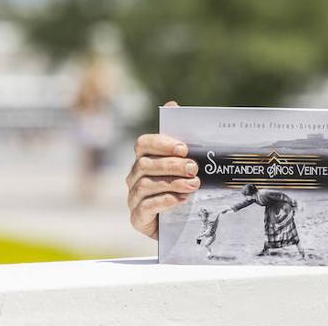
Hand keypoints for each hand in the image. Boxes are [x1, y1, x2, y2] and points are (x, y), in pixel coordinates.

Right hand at [126, 101, 200, 238]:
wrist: (181, 222)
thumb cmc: (183, 187)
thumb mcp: (186, 162)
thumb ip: (180, 137)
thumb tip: (172, 105)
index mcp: (144, 159)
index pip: (143, 143)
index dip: (162, 144)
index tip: (184, 148)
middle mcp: (134, 176)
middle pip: (146, 164)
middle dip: (172, 165)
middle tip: (194, 168)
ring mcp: (133, 198)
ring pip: (146, 185)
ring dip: (172, 183)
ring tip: (193, 185)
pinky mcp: (137, 218)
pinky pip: (145, 206)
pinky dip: (164, 201)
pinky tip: (181, 200)